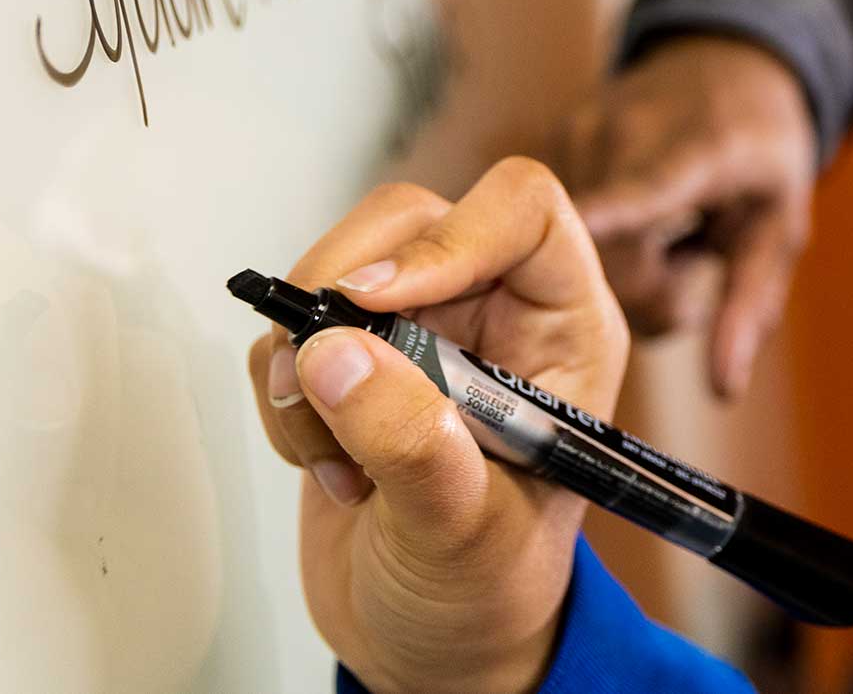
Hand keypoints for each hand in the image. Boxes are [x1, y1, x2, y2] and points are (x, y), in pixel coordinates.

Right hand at [245, 157, 629, 693]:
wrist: (432, 643)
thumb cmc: (487, 592)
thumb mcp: (465, 531)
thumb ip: (413, 443)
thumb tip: (338, 352)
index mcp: (565, 326)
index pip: (520, 209)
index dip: (444, 237)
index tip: (371, 301)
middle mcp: (497, 311)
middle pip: (409, 220)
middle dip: (345, 299)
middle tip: (323, 384)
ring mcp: (422, 331)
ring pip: (337, 268)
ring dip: (309, 360)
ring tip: (344, 461)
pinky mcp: (355, 361)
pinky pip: (293, 331)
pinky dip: (287, 397)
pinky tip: (331, 467)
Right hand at [555, 35, 816, 396]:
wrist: (727, 58)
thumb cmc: (762, 146)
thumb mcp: (778, 224)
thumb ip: (749, 303)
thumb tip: (724, 390)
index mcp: (698, 150)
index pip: (647, 189)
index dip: (610, 214)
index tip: (573, 230)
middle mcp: (626, 134)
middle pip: (603, 261)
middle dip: (644, 292)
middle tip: (688, 264)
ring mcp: (578, 132)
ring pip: (568, 252)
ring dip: (615, 271)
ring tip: (664, 235)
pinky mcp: (547, 139)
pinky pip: (550, 228)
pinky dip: (588, 243)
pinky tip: (628, 223)